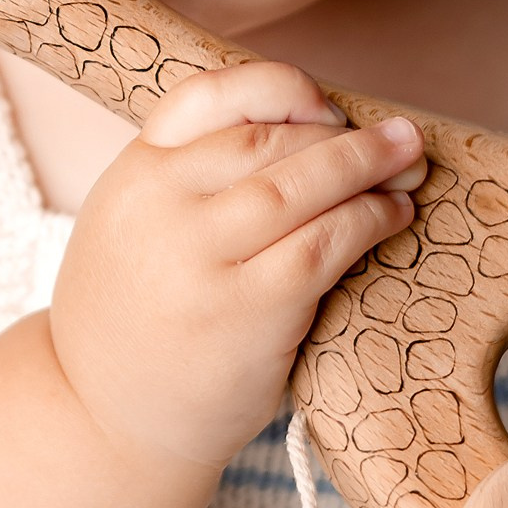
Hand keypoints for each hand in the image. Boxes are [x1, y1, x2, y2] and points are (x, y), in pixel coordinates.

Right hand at [49, 59, 427, 474]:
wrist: (100, 419)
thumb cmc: (138, 318)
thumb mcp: (134, 227)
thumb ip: (191, 179)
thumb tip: (307, 129)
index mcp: (132, 174)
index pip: (206, 96)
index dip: (277, 88)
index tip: (321, 104)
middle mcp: (159, 205)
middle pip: (267, 138)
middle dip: (343, 134)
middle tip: (397, 140)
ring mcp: (198, 258)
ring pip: (298, 184)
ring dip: (366, 169)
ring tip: (407, 169)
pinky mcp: (243, 311)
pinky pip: (321, 246)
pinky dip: (367, 221)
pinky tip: (391, 218)